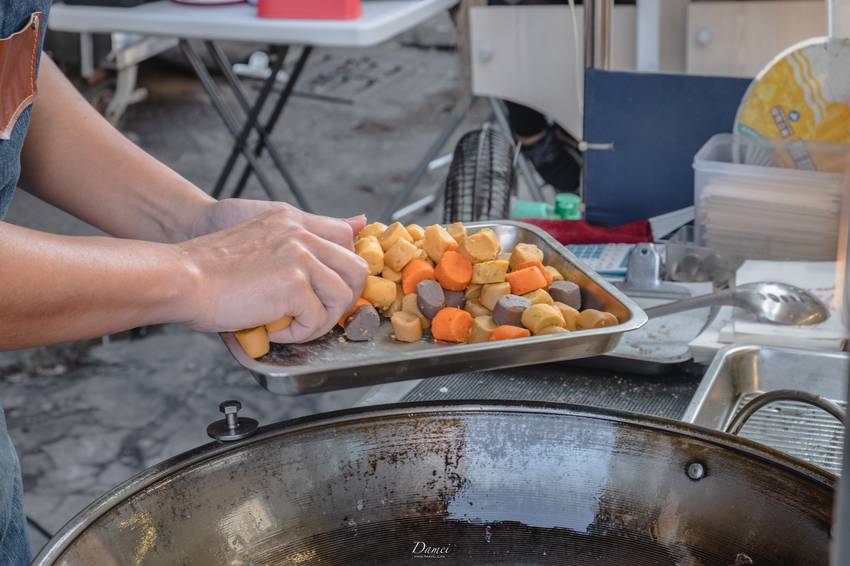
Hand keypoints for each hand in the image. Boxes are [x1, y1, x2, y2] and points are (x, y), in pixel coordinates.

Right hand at [178, 206, 367, 342]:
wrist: (182, 277)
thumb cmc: (213, 266)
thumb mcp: (261, 236)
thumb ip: (298, 237)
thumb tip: (355, 224)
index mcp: (292, 221)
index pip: (346, 236)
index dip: (344, 268)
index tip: (327, 289)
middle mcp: (301, 234)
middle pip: (357, 268)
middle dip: (342, 299)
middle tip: (314, 313)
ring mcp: (299, 257)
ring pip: (344, 297)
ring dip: (321, 320)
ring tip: (293, 325)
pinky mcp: (292, 284)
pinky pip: (317, 318)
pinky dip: (298, 334)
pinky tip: (273, 329)